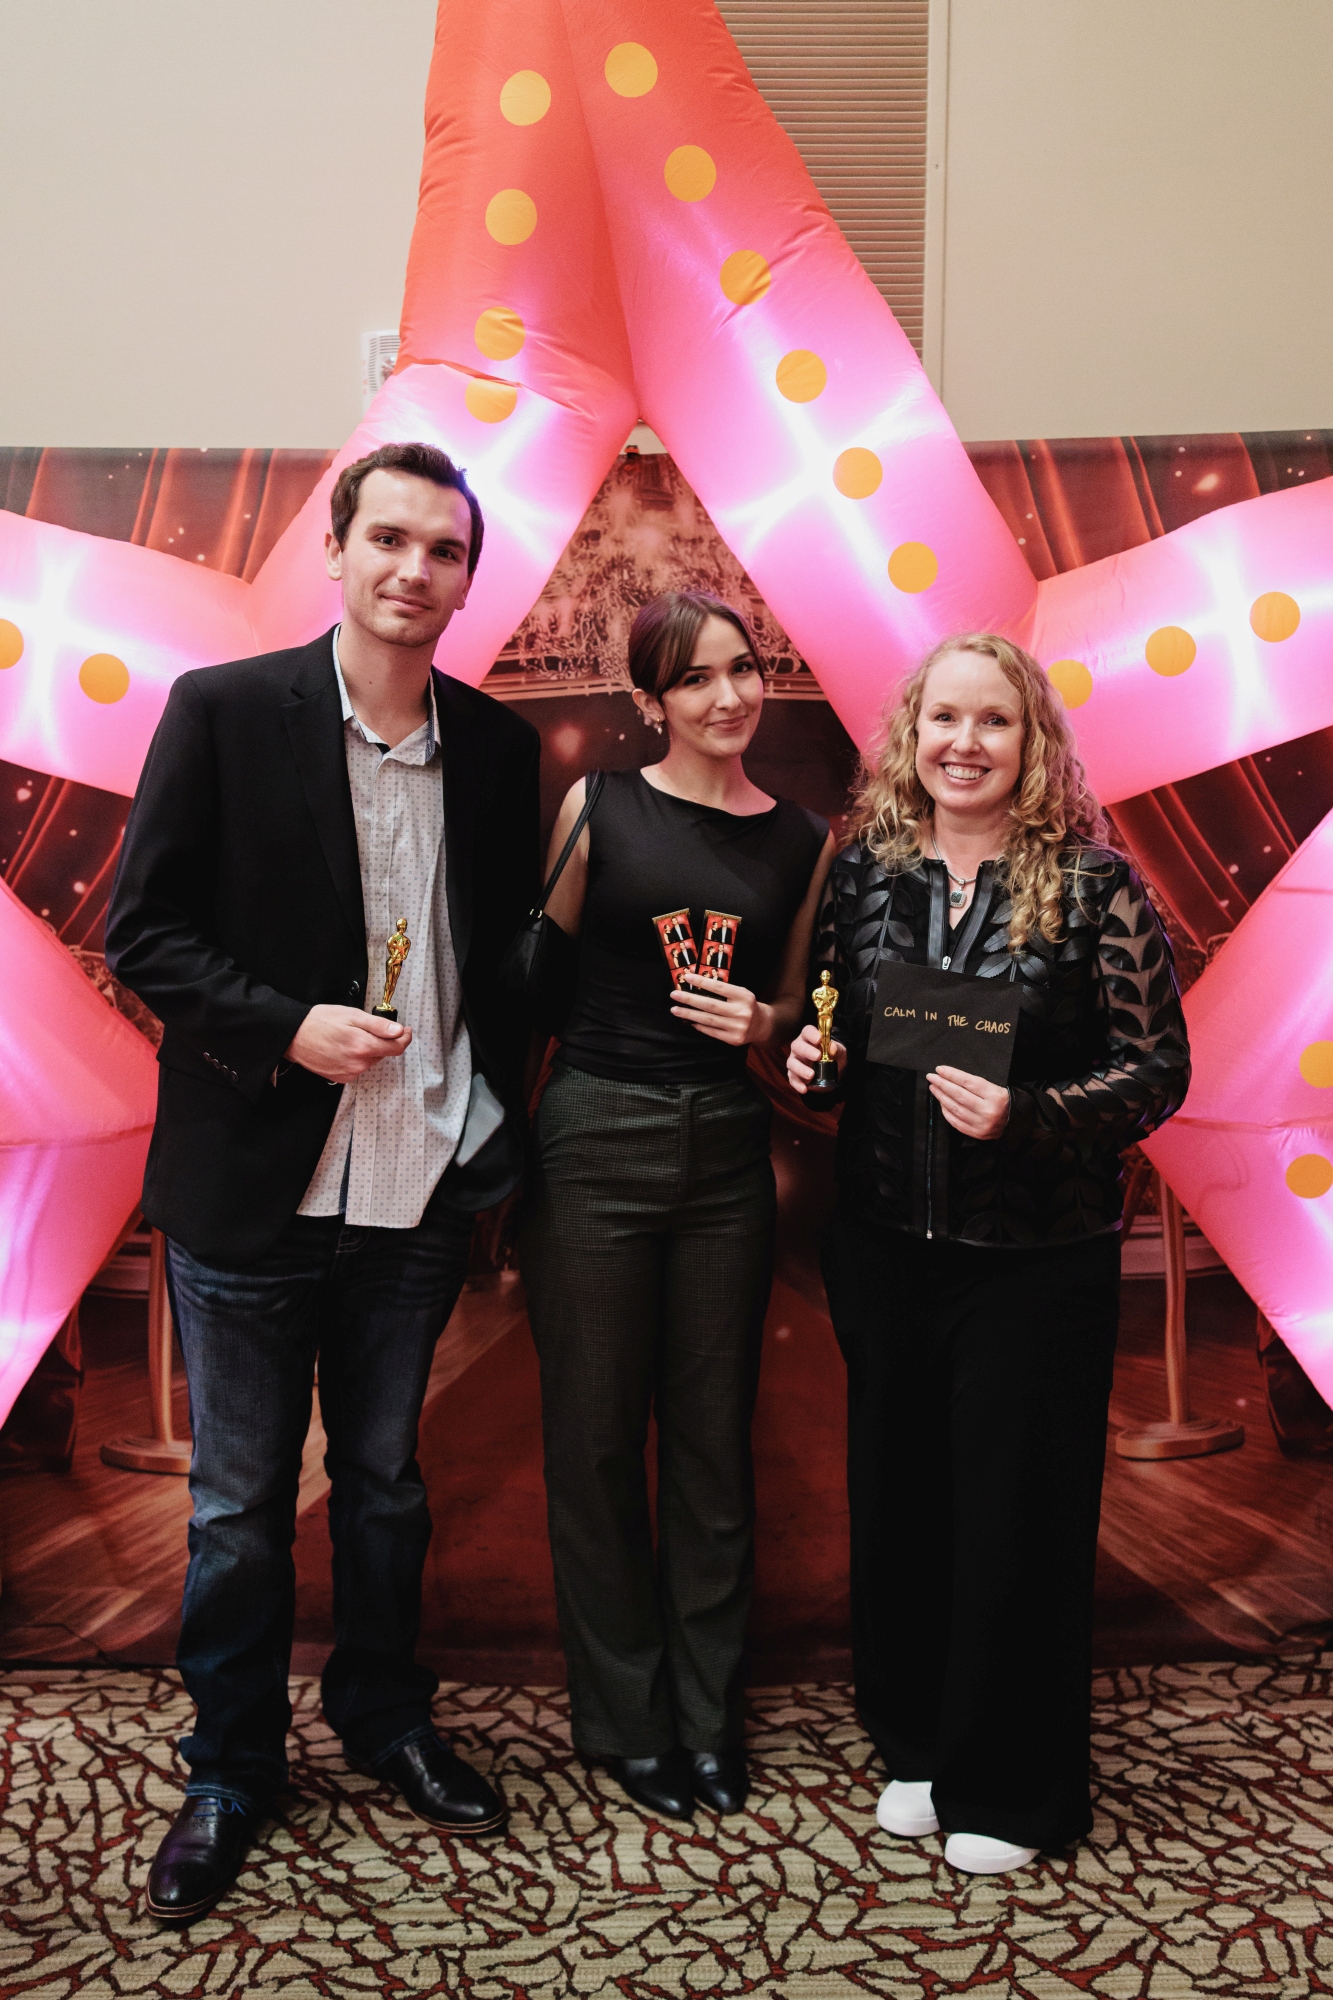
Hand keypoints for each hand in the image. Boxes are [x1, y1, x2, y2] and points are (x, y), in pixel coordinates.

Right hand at [286, 1004, 411, 1082]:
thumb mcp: (351, 1015)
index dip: (404, 1037)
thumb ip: (378, 1025)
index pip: (396, 1047)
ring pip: (371, 1060)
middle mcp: (358, 1064)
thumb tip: (398, 1031)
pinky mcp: (342, 1078)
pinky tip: (344, 1047)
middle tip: (368, 1027)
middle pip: (383, 1054)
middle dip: (382, 1040)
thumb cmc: (319, 1022)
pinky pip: (359, 1067)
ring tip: (351, 1036)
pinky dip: (357, 1057)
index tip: (405, 1030)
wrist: (294, 1036)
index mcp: (363, 1046)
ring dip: (369, 1049)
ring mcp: (350, 1073)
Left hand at [671, 973, 764, 1045]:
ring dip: (689, 1014)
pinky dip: (699, 1026)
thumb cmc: (745, 1005)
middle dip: (689, 999)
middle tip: (674, 995)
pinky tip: (689, 1021)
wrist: (762, 1025)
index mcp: (743, 996)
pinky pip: (712, 1032)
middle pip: (710, 1005)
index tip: (686, 977)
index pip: (719, 987)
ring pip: (708, 1019)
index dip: (701, 982)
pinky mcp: (734, 1039)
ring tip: (675, 1010)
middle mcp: (742, 1012)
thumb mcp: (740, 994)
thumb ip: (723, 991)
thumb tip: (695, 985)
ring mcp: (737, 1027)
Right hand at [787, 1021, 844, 1093]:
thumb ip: (837, 1049)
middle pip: (797, 1046)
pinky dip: (798, 1084)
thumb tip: (832, 1048)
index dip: (811, 1034)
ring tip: (811, 1075)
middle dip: (807, 1051)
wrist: (832, 1074)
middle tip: (817, 1057)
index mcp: (810, 1038)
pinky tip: (805, 1089)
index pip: (807, 1031)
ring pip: (792, 1063)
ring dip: (801, 1069)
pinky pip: (792, 1079)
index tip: (819, 1039)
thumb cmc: (833, 1057)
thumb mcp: (840, 1053)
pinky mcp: (793, 1075)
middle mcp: (799, 1048)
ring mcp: (795, 1061)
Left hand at [927, 1064, 1009, 1138]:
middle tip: (932, 1077)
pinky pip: (956, 1122)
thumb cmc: (1004, 1102)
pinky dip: (946, 1111)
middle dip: (942, 1084)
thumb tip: (951, 1078)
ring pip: (955, 1108)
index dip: (952, 1075)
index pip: (968, 1082)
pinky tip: (941, 1103)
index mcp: (994, 1095)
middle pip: (958, 1094)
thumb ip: (975, 1084)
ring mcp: (981, 1123)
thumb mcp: (995, 1088)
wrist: (1016, 1123)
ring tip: (934, 1088)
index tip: (940, 1070)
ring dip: (941, 1097)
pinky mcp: (976, 1133)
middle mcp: (987, 1110)